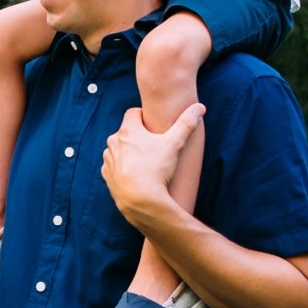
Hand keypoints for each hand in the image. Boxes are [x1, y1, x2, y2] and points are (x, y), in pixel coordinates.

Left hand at [100, 103, 204, 223]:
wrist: (140, 201)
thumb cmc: (157, 170)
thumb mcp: (174, 144)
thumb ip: (186, 124)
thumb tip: (200, 107)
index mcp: (127, 130)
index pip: (133, 113)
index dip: (144, 116)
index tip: (153, 125)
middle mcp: (113, 142)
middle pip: (126, 131)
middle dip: (138, 135)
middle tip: (153, 145)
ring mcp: (108, 159)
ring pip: (119, 149)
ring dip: (129, 151)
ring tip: (145, 162)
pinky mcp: (106, 175)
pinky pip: (114, 166)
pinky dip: (123, 167)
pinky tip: (135, 174)